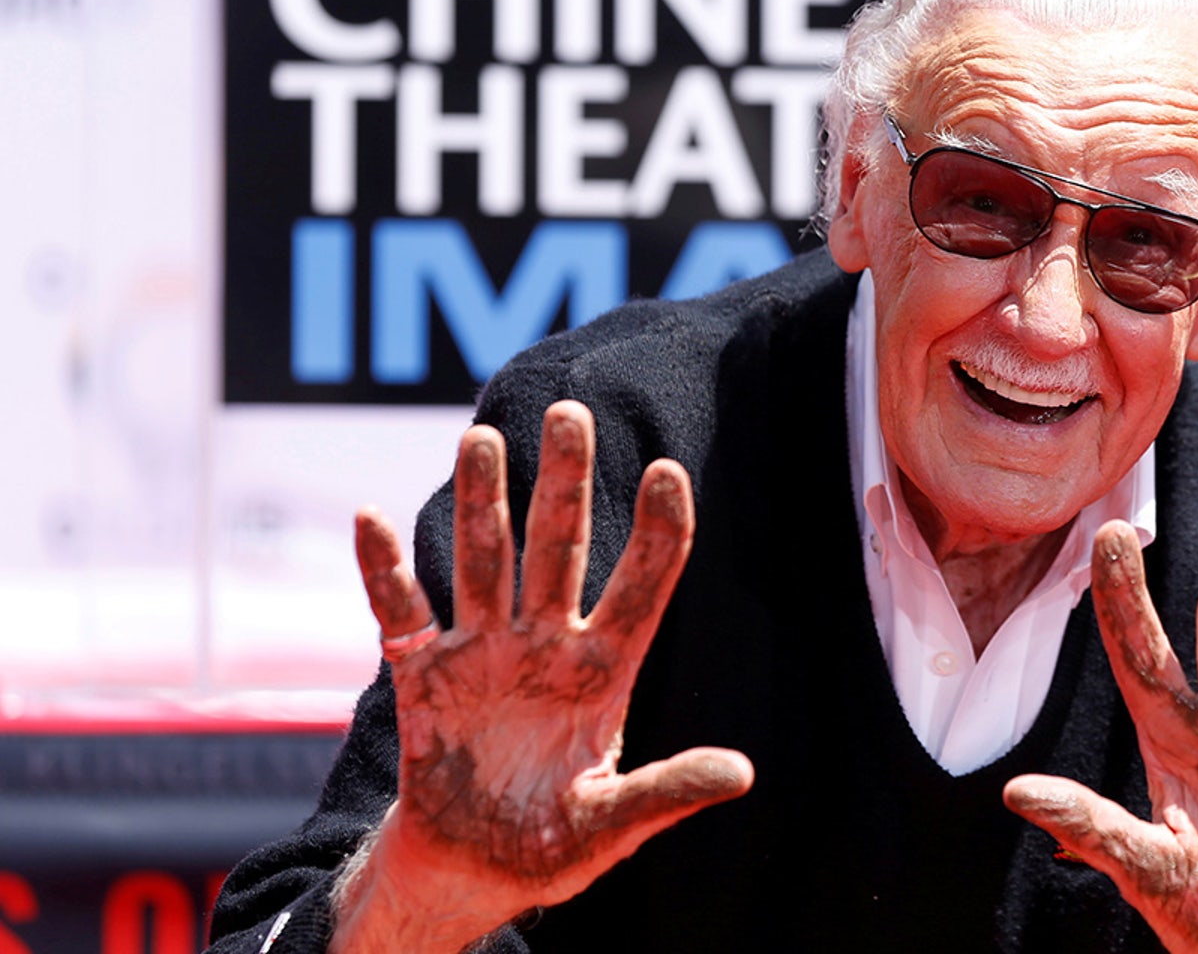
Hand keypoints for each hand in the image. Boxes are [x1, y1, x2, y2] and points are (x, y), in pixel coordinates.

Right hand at [338, 401, 752, 950]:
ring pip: (485, 561)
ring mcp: (482, 653)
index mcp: (603, 674)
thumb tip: (743, 773)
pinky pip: (399, 612)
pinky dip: (382, 569)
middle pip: (559, 549)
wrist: (472, 872)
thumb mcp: (613, 823)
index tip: (668, 470)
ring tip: (481, 438)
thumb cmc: (552, 845)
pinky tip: (369, 518)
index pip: (641, 587)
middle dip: (563, 482)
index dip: (656, 532)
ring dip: (480, 502)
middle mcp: (545, 646)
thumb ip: (668, 793)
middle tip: (569, 411)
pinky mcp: (423, 676)